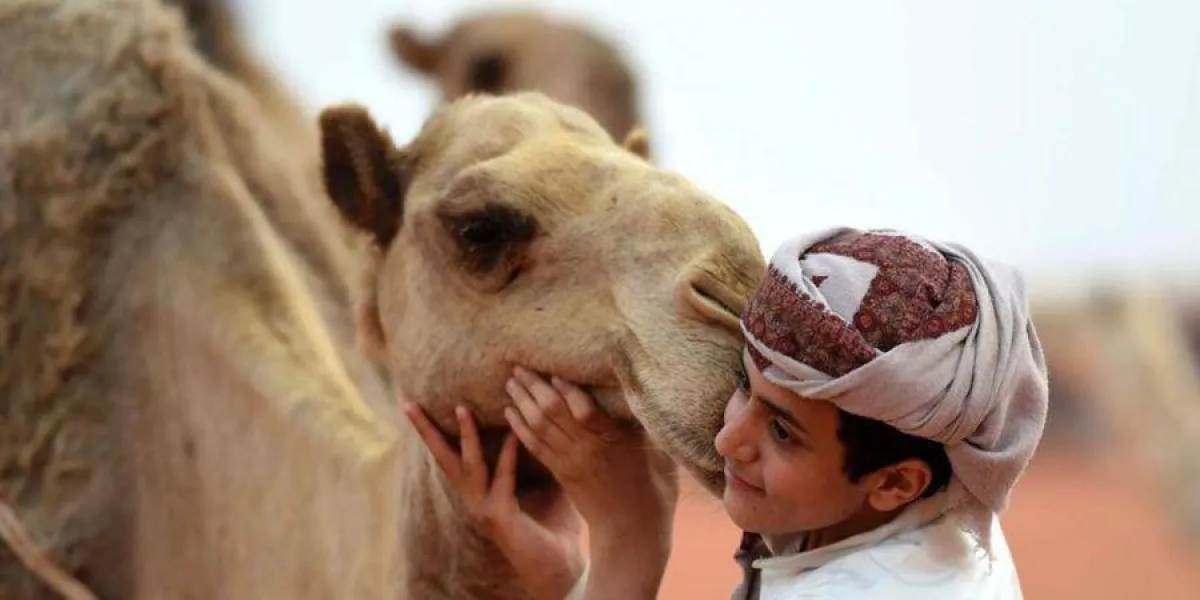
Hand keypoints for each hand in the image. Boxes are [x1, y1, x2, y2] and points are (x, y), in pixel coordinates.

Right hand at [402, 400, 583, 599]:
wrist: (563, 569)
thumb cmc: (555, 528)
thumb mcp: (546, 482)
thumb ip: (538, 454)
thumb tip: (545, 419)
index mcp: (481, 491)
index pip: (454, 455)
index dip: (440, 431)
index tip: (424, 404)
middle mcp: (476, 499)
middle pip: (445, 458)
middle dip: (427, 430)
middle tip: (409, 403)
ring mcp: (484, 509)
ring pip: (468, 465)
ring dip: (466, 436)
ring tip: (461, 408)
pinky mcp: (500, 516)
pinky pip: (502, 478)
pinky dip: (509, 455)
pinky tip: (515, 433)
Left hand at [504, 367, 678, 547]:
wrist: (631, 532)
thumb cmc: (654, 492)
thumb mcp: (660, 454)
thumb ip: (647, 426)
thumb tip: (648, 395)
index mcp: (613, 442)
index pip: (585, 410)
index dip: (567, 390)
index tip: (554, 371)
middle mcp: (586, 449)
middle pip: (553, 413)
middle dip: (534, 388)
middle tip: (519, 366)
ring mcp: (570, 462)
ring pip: (539, 426)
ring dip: (522, 402)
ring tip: (511, 382)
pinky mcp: (561, 473)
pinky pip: (534, 446)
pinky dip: (520, 427)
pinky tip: (510, 412)